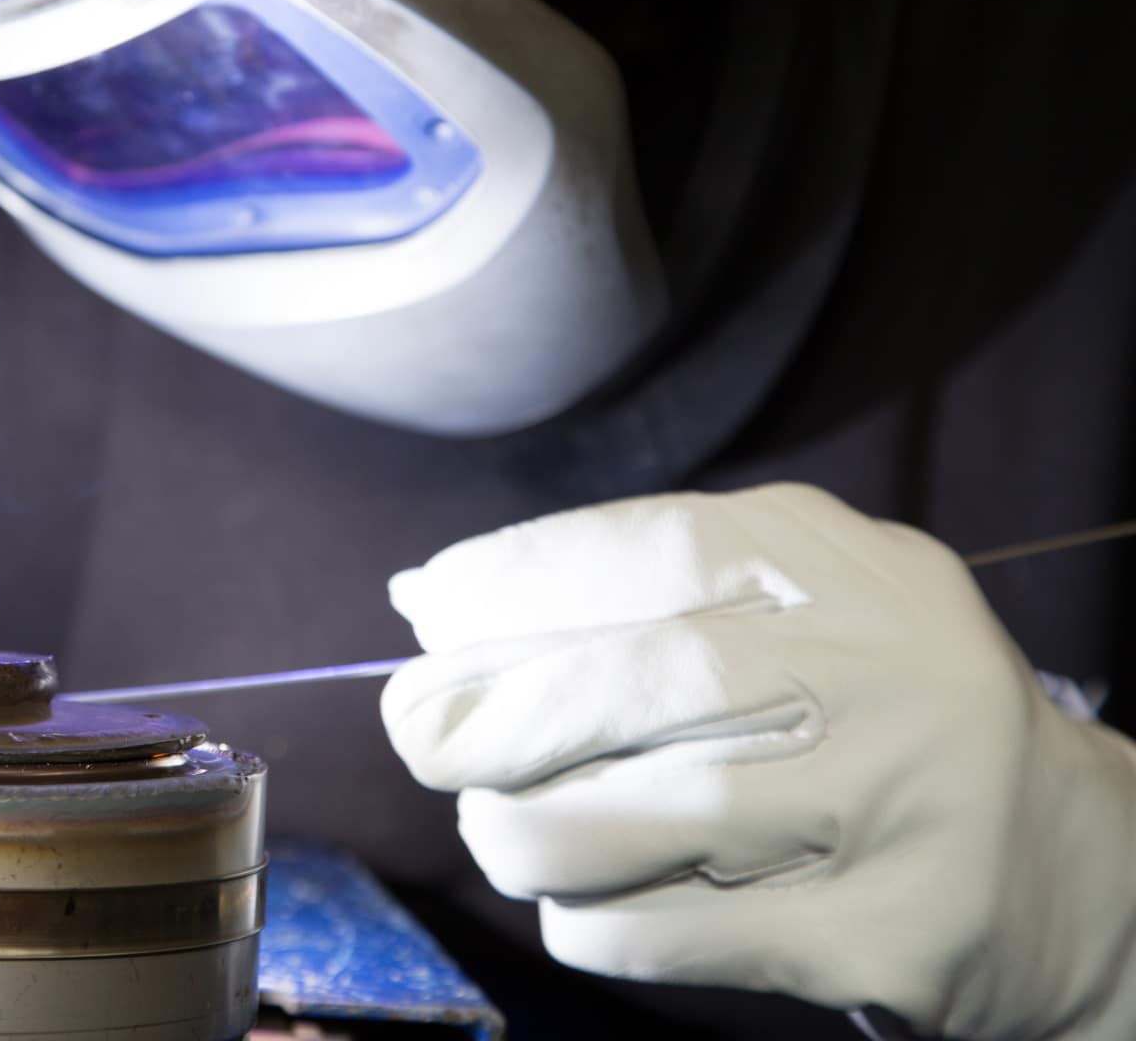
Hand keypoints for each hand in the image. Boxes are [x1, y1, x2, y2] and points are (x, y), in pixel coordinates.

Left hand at [381, 484, 1135, 1039]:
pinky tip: (591, 900)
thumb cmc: (867, 712)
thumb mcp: (785, 604)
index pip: (648, 551)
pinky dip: (584, 922)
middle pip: (632, 685)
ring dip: (519, 833)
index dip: (510, 580)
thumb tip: (425, 601)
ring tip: (507, 828)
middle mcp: (877, 673)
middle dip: (486, 715)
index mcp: (841, 568)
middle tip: (421, 734)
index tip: (427, 612)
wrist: (1065, 862)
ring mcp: (884, 809)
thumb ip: (624, 588)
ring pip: (627, 824)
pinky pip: (657, 934)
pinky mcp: (874, 935)